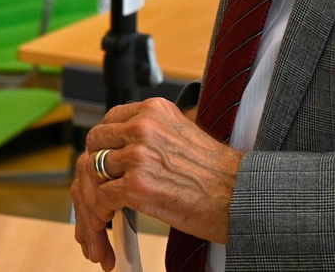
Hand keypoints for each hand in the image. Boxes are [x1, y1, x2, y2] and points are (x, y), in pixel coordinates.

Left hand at [69, 98, 241, 269]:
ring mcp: (138, 155)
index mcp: (153, 110)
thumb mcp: (182, 135)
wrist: (241, 198)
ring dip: (94, 197)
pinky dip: (100, 214)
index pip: (109, 121)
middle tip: (98, 191)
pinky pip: (101, 197)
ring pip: (93, 172)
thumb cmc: (218, 174)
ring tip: (100, 216)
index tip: (104, 161)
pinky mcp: (136, 185)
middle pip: (95, 144)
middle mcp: (142, 126)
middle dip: (93, 170)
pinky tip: (108, 224)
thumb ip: (152, 134)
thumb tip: (123, 147)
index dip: (103, 145)